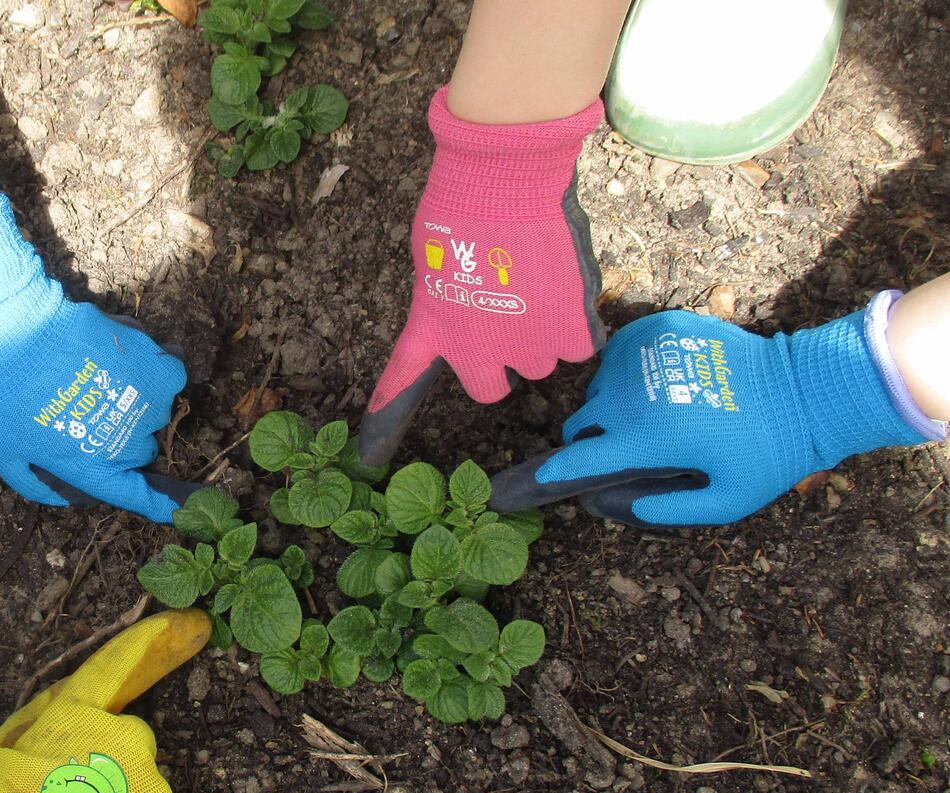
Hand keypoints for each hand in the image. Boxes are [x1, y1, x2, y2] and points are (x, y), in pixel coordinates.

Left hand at [0, 168, 193, 521]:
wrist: (16, 333)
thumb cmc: (5, 396)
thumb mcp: (4, 453)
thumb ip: (34, 485)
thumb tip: (66, 498)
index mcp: (98, 468)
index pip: (141, 498)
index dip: (161, 505)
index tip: (177, 510)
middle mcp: (131, 441)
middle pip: (141, 448)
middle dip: (122, 436)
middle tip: (90, 410)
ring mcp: (150, 402)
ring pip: (154, 408)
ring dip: (135, 397)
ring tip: (97, 374)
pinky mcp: (158, 365)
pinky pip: (169, 373)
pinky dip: (153, 367)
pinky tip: (124, 356)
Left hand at [358, 88, 604, 464]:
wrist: (504, 180)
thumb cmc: (461, 203)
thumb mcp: (433, 253)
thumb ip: (451, 293)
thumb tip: (477, 299)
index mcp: (434, 328)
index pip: (402, 381)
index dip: (386, 419)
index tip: (370, 455)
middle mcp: (476, 350)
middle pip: (493, 386)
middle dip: (502, 360)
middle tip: (510, 313)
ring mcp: (524, 346)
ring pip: (542, 361)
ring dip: (544, 335)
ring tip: (541, 284)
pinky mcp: (567, 331)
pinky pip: (580, 346)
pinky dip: (578, 324)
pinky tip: (569, 287)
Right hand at [489, 298, 940, 526]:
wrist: (807, 388)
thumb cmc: (770, 453)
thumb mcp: (726, 501)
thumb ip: (663, 510)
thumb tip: (612, 504)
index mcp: (651, 439)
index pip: (581, 459)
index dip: (552, 474)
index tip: (530, 481)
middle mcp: (638, 394)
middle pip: (583, 422)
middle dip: (590, 441)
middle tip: (620, 450)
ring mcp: (646, 356)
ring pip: (601, 388)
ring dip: (611, 406)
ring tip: (649, 417)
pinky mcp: (659, 328)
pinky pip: (619, 355)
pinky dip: (627, 373)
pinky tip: (658, 385)